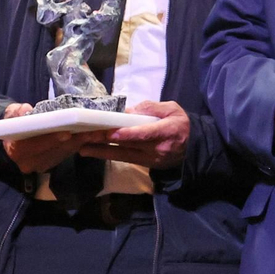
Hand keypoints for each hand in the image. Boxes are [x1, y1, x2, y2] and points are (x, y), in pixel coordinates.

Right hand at [0, 102, 107, 173]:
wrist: (13, 136)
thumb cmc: (13, 121)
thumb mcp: (11, 113)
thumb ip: (17, 112)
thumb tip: (25, 110)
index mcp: (17, 150)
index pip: (36, 145)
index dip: (51, 139)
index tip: (67, 133)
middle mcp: (30, 162)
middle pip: (56, 149)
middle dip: (76, 139)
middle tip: (95, 131)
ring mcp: (43, 165)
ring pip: (66, 152)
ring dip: (85, 142)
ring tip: (101, 132)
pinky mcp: (53, 163)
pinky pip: (69, 153)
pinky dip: (82, 143)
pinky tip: (95, 136)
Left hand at [77, 100, 191, 168]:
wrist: (192, 147)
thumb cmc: (180, 123)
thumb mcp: (171, 108)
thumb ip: (150, 108)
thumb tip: (127, 111)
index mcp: (167, 131)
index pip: (145, 134)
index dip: (128, 134)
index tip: (111, 133)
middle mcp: (157, 149)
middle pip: (129, 145)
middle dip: (106, 140)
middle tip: (86, 136)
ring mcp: (150, 159)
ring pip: (122, 155)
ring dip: (101, 151)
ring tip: (82, 148)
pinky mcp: (144, 165)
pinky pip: (124, 159)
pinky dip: (107, 154)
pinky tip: (92, 152)